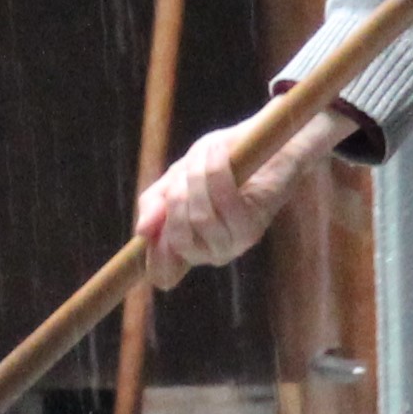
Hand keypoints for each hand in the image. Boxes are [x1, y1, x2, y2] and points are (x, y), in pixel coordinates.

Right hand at [140, 103, 358, 281]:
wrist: (270, 142)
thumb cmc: (223, 159)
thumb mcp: (179, 175)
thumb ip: (157, 201)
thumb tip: (142, 231)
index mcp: (191, 245)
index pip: (165, 271)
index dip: (154, 257)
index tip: (146, 231)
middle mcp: (212, 252)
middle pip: (178, 234)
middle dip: (177, 193)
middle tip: (189, 164)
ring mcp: (234, 243)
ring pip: (200, 216)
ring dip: (198, 175)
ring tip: (209, 150)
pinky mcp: (253, 227)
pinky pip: (225, 201)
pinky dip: (217, 171)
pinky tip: (219, 151)